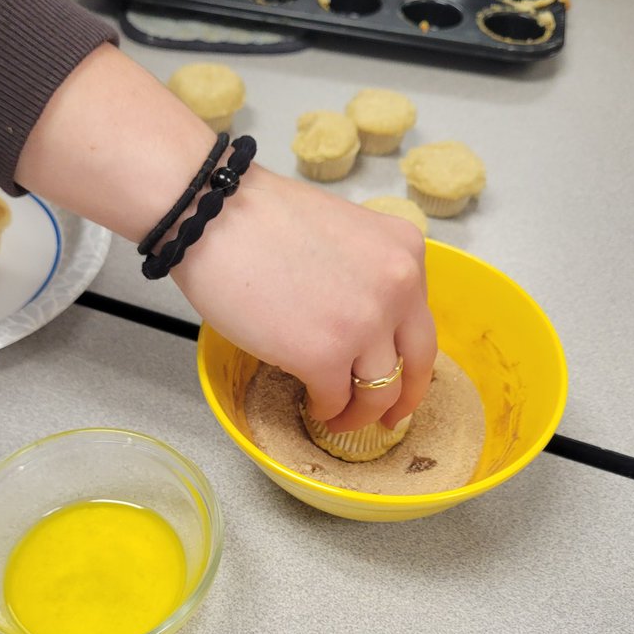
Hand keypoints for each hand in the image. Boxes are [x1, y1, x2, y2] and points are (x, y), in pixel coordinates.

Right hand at [172, 169, 436, 431]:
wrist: (212, 214)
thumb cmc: (261, 218)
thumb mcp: (346, 233)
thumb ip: (369, 275)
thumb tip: (365, 323)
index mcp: (406, 254)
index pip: (421, 322)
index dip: (411, 359)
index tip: (402, 379)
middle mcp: (398, 288)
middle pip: (416, 365)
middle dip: (401, 400)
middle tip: (387, 418)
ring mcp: (364, 325)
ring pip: (379, 392)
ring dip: (359, 413)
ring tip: (338, 418)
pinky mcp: (323, 356)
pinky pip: (334, 399)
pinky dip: (324, 409)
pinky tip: (311, 405)